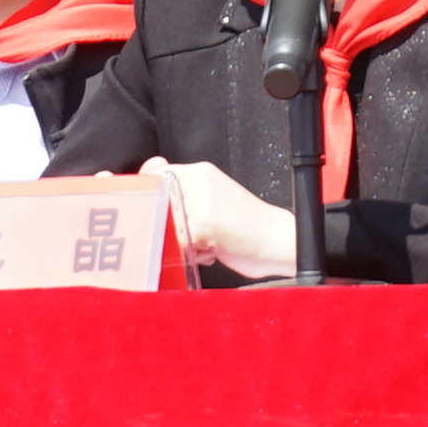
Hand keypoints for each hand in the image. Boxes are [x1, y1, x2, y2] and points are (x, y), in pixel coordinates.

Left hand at [139, 157, 296, 279]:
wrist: (278, 240)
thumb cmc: (247, 226)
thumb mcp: (212, 201)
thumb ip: (184, 196)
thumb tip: (151, 193)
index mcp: (201, 172)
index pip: (156, 173)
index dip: (149, 194)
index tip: (154, 212)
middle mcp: (199, 180)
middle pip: (157, 203)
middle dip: (168, 226)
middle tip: (194, 235)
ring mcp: (201, 199)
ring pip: (166, 225)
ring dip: (181, 242)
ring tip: (205, 243)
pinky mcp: (204, 222)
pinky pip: (178, 242)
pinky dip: (191, 254)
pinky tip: (211, 250)